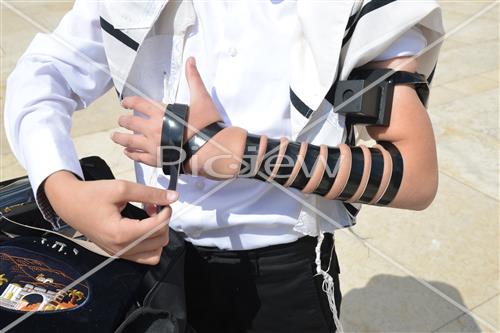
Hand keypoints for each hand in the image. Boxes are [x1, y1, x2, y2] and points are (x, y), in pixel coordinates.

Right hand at [44, 170, 178, 264]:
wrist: (68, 203)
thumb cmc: (92, 194)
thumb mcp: (121, 188)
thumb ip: (149, 193)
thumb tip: (173, 196)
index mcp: (121, 233)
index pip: (157, 228)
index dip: (166, 213)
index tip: (163, 201)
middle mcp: (120, 249)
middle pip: (159, 241)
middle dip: (162, 223)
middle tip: (153, 207)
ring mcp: (118, 254)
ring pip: (155, 253)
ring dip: (158, 235)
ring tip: (148, 218)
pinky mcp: (117, 253)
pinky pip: (143, 257)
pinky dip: (149, 243)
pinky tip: (143, 226)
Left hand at [112, 57, 221, 166]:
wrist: (211, 149)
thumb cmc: (207, 125)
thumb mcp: (201, 98)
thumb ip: (193, 79)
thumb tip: (190, 59)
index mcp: (161, 113)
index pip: (139, 104)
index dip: (129, 102)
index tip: (124, 102)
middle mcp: (153, 129)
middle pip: (130, 123)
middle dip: (123, 121)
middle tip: (120, 121)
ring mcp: (153, 146)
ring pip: (130, 141)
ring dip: (120, 138)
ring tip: (114, 136)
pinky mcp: (157, 160)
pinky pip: (139, 157)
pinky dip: (131, 154)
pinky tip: (128, 152)